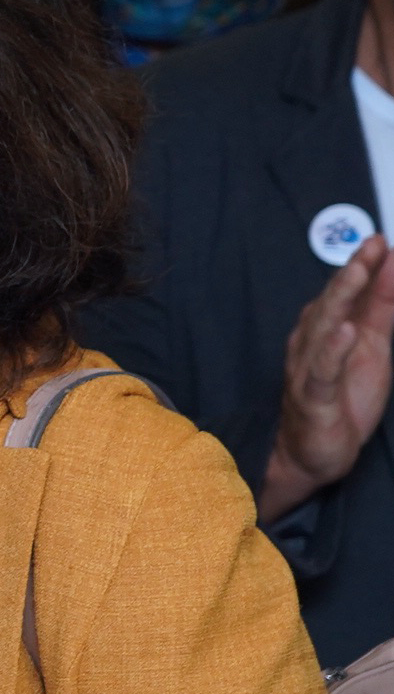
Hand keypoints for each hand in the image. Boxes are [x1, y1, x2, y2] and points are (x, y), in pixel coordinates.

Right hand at [262, 233, 393, 520]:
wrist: (311, 454)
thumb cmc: (341, 398)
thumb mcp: (374, 348)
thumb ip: (381, 309)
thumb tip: (393, 269)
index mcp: (328, 329)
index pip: (346, 292)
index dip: (364, 265)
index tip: (382, 240)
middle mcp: (312, 343)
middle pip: (332, 302)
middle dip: (353, 272)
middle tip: (372, 245)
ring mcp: (308, 369)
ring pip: (322, 328)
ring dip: (340, 298)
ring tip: (359, 272)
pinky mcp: (312, 398)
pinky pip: (321, 371)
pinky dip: (332, 349)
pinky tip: (346, 331)